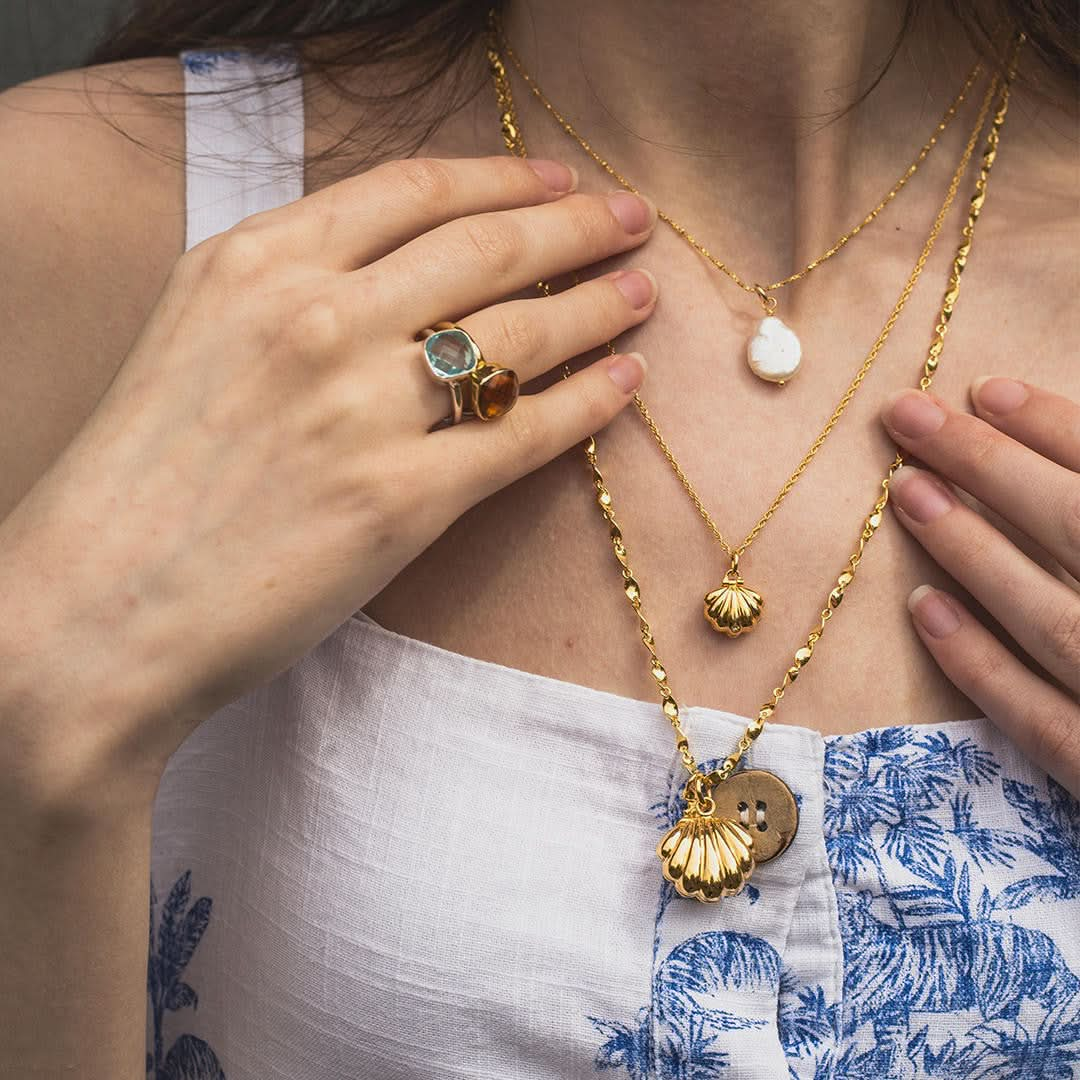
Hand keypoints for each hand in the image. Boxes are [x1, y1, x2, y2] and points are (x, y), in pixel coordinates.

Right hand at [0, 155, 659, 806]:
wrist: (96, 611)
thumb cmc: (138, 481)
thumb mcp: (195, 336)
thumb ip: (292, 287)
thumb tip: (404, 270)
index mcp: (258, 263)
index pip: (416, 190)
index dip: (506, 177)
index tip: (557, 181)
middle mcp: (317, 318)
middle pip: (487, 248)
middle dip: (576, 225)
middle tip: (632, 219)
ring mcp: (363, 410)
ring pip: (519, 332)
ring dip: (598, 304)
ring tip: (641, 294)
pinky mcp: (401, 502)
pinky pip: (524, 433)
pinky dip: (590, 401)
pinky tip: (625, 381)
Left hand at [882, 379, 1079, 796]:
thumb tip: (1072, 461)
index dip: (1061, 429)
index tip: (990, 391)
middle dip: (993, 468)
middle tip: (910, 416)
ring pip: (1052, 621)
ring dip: (974, 553)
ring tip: (906, 492)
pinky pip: (1043, 723)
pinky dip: (981, 666)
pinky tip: (924, 609)